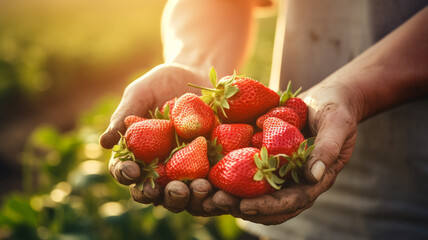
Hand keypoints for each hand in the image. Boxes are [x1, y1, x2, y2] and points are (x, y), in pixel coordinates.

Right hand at [100, 63, 222, 214]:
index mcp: (136, 155)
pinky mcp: (209, 166)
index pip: (125, 172)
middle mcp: (158, 168)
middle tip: (171, 190)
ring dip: (190, 198)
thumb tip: (104, 143)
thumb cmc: (161, 83)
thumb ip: (124, 116)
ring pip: (184, 195)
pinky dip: (215, 192)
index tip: (133, 171)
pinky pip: (211, 185)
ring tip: (200, 188)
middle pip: (154, 193)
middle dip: (161, 195)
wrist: (196, 73)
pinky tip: (219, 187)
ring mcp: (185, 170)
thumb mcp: (140, 94)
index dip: (126, 175)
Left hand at [202, 80, 359, 224]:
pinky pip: (246, 170)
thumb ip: (328, 148)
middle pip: (267, 204)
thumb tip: (313, 176)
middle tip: (217, 201)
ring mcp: (279, 171)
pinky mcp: (266, 158)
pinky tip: (209, 171)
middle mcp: (294, 181)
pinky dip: (229, 174)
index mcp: (313, 180)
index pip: (291, 202)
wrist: (325, 99)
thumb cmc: (336, 110)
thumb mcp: (338, 125)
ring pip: (254, 191)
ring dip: (231, 194)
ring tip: (207, 192)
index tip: (245, 206)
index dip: (268, 206)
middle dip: (242, 205)